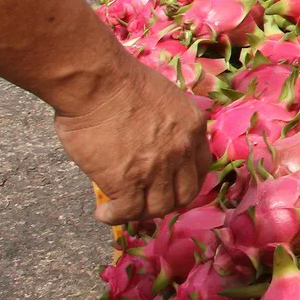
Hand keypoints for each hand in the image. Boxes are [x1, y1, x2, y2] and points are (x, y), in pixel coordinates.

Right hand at [55, 54, 210, 223]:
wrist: (98, 82)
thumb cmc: (120, 82)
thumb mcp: (164, 98)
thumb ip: (168, 122)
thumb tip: (154, 139)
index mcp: (193, 127)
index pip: (201, 167)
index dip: (185, 180)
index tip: (169, 185)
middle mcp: (182, 150)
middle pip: (185, 193)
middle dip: (166, 202)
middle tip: (146, 202)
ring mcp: (158, 168)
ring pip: (159, 207)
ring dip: (140, 212)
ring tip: (121, 209)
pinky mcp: (128, 181)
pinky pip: (128, 211)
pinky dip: (115, 216)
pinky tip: (104, 213)